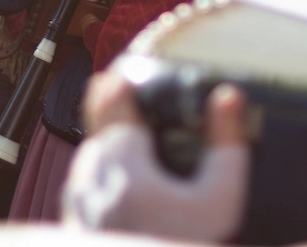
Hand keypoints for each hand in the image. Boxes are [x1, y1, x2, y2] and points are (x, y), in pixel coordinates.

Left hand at [63, 71, 249, 239]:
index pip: (113, 99)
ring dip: (110, 149)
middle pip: (100, 128)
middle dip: (117, 115)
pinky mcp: (78, 229)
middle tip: (137, 104)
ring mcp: (80, 206)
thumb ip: (227, 144)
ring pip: (91, 160)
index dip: (123, 82)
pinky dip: (106, 180)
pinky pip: (88, 190)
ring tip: (138, 148)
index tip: (134, 76)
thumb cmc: (192, 246)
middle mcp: (92, 177)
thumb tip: (228, 96)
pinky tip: (130, 192)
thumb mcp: (222, 201)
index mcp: (121, 159)